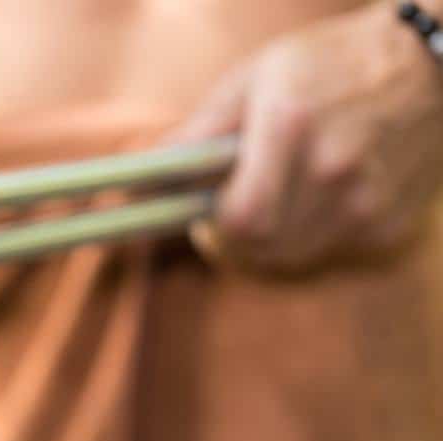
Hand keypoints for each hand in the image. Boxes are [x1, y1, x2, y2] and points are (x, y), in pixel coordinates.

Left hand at [174, 5, 442, 271]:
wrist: (431, 67)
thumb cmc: (328, 66)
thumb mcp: (254, 79)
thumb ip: (198, 132)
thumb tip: (142, 174)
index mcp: (291, 127)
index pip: (241, 219)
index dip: (214, 226)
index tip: (204, 214)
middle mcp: (333, 170)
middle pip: (260, 247)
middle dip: (234, 237)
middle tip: (231, 208)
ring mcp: (367, 203)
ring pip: (289, 258)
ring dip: (269, 240)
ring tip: (275, 197)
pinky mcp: (388, 227)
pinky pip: (326, 255)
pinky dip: (309, 237)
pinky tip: (316, 199)